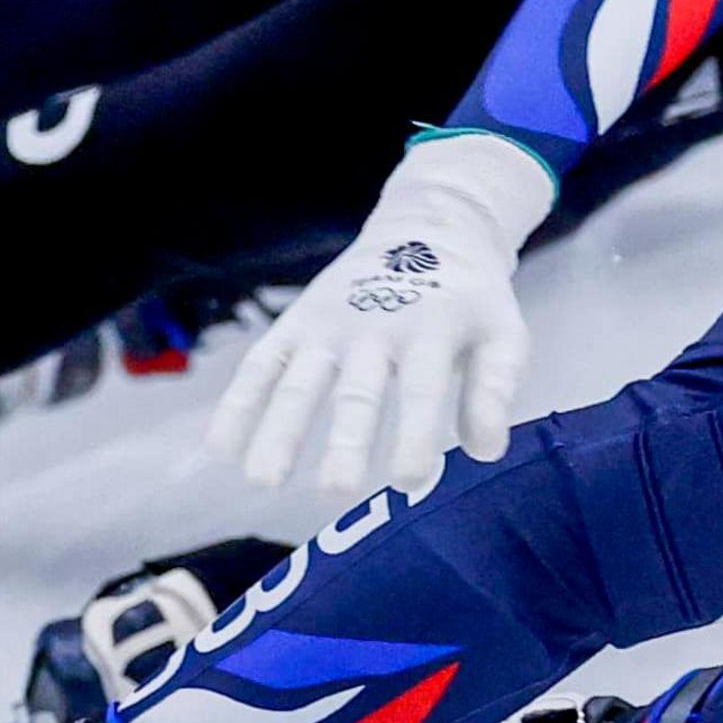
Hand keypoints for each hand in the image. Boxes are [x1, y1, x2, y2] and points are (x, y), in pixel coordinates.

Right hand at [211, 133, 554, 493]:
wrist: (428, 231)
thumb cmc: (469, 302)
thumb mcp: (502, 333)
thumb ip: (494, 389)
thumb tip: (487, 451)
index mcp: (432, 328)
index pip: (422, 387)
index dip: (415, 433)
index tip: (408, 480)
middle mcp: (375, 326)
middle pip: (357, 389)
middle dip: (346, 439)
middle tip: (335, 491)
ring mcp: (330, 325)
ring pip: (301, 380)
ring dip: (280, 429)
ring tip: (263, 481)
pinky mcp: (296, 324)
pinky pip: (261, 364)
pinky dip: (239, 403)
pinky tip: (221, 448)